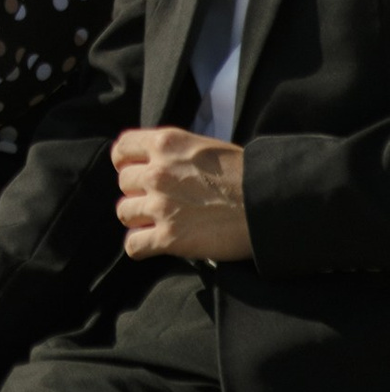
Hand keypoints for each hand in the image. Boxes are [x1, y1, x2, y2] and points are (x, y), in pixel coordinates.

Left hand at [112, 125, 251, 260]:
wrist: (270, 204)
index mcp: (166, 144)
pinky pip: (133, 245)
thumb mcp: (204, 148)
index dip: (127, 163)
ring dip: (140, 219)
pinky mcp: (169, 238)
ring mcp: (161, 205)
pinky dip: (141, 247)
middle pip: (124, 183)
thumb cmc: (246, 175)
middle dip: (139, 192)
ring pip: (124, 212)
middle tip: (161, 201)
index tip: (138, 172)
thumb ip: (173, 154)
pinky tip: (155, 245)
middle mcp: (157, 172)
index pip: (122, 149)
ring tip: (161, 222)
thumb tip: (155, 163)